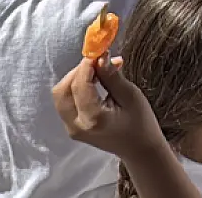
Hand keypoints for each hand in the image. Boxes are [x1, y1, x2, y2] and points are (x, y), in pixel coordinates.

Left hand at [52, 56, 169, 163]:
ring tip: (98, 71)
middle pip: (63, 90)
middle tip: (98, 61)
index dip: (86, 65)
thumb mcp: (131, 96)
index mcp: (93, 119)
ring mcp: (72, 129)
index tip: (98, 51)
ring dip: (75, 78)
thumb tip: (100, 56)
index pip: (79, 85)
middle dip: (78, 71)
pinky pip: (66, 102)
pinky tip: (94, 82)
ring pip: (61, 95)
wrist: (139, 150)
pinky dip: (76, 88)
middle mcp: (77, 125)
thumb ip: (112, 76)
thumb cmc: (141, 123)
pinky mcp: (72, 128)